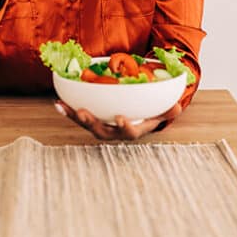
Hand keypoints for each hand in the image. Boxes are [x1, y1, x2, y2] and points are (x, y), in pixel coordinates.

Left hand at [54, 100, 181, 140]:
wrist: (134, 116)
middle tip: (84, 112)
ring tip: (65, 107)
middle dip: (91, 122)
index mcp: (131, 131)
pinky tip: (57, 103)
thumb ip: (167, 110)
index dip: (124, 127)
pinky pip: (76, 116)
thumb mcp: (158, 111)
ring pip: (86, 124)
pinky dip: (66, 110)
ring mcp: (100, 126)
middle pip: (101, 131)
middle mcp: (113, 131)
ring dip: (74, 117)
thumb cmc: (147, 113)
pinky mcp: (89, 118)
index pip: (128, 133)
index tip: (121, 118)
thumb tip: (178, 105)